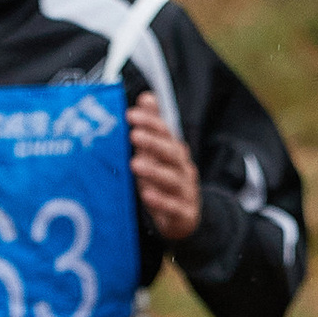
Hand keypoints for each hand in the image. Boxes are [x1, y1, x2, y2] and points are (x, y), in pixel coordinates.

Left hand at [129, 93, 198, 243]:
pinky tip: (147, 195)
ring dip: (154, 171)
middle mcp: (183, 169)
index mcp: (175, 152)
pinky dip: (161, 201)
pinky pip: (174, 207)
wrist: (186, 218)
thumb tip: (147, 98)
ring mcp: (186, 192)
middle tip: (133, 135)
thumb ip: (152, 129)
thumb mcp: (158, 155)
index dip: (151, 122)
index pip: (166, 132)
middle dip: (153, 142)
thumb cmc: (165, 183)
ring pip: (172, 179)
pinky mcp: (184, 214)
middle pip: (171, 152)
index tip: (131, 115)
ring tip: (135, 165)